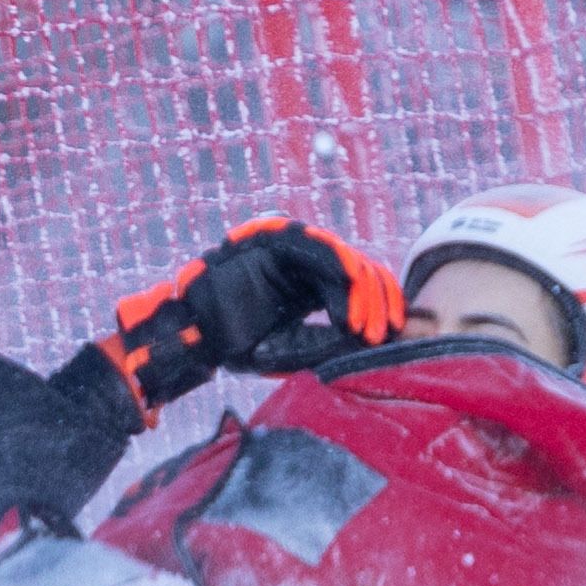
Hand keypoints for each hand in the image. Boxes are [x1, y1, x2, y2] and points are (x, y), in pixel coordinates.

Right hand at [96, 217, 405, 414]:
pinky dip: (340, 281)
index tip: (391, 337)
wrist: (195, 334)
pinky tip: (346, 314)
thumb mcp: (294, 347)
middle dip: (379, 304)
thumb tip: (375, 340)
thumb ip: (330, 341)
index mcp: (313, 285)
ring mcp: (294, 247)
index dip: (383, 308)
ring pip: (348, 260)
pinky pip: (320, 252)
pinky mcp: (280, 238)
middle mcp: (308, 263)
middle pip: (363, 270)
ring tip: (365, 329)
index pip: (362, 287)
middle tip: (380, 336)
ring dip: (363, 296)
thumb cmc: (239, 344)